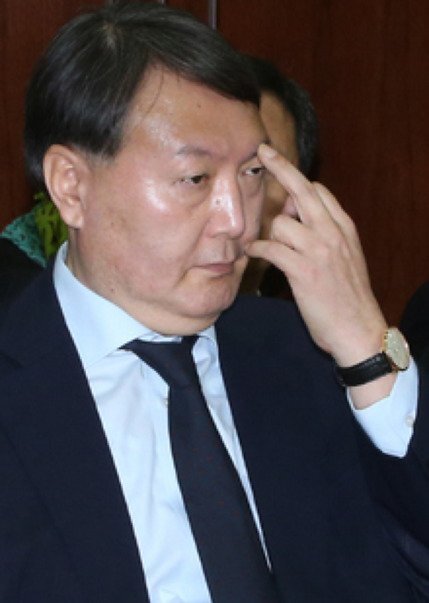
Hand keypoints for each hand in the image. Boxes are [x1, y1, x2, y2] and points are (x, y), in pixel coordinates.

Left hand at [246, 144, 386, 368]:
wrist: (359, 330)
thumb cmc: (348, 297)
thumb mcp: (346, 258)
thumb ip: (325, 234)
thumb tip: (295, 218)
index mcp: (344, 227)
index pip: (319, 190)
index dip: (296, 180)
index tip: (280, 166)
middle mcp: (333, 232)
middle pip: (302, 190)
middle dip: (280, 167)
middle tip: (263, 151)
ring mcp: (319, 250)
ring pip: (281, 223)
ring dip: (269, 235)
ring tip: (266, 249)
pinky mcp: (304, 271)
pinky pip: (271, 249)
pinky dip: (258, 251)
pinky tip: (252, 254)